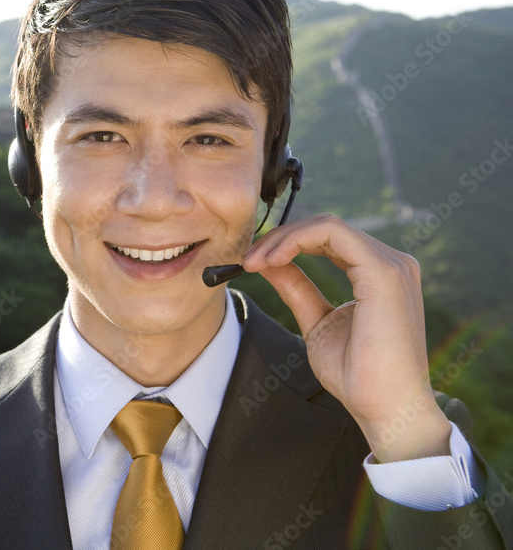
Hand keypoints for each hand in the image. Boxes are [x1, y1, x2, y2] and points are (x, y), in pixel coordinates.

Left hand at [240, 214, 451, 462]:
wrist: (385, 410)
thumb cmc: (358, 376)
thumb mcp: (317, 322)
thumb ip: (297, 288)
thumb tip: (268, 264)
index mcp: (379, 275)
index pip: (328, 240)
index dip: (286, 244)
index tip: (250, 263)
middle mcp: (391, 263)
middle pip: (324, 229)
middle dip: (278, 239)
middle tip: (245, 261)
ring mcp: (392, 265)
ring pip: (326, 226)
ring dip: (281, 239)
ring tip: (253, 262)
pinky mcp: (384, 271)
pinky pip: (332, 234)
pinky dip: (295, 240)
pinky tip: (272, 260)